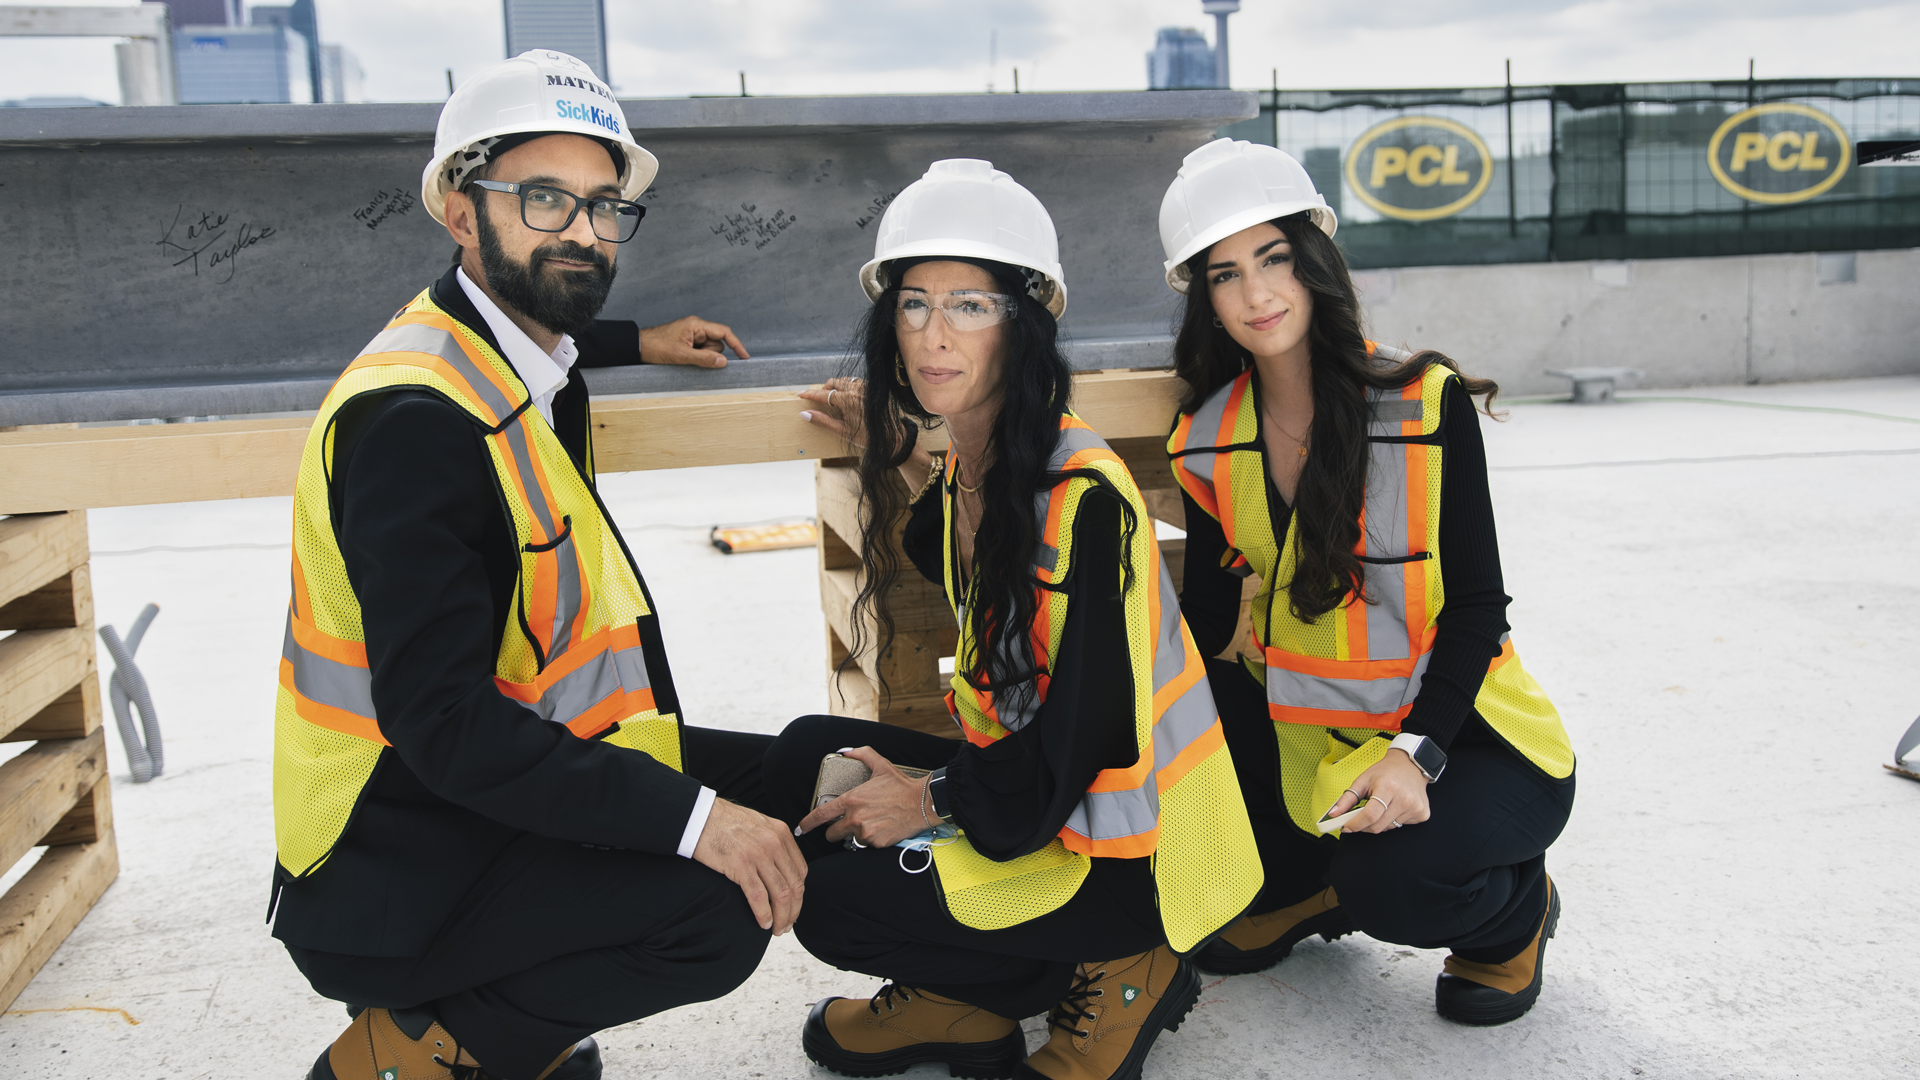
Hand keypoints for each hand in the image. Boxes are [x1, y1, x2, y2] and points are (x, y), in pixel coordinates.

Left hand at [639, 316, 748, 367]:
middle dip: (710, 354)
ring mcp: (692, 335)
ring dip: (702, 357)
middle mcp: (696, 328)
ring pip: (709, 350)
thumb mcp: (681, 355)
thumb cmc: (657, 346)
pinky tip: (684, 359)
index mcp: (697, 325)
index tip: (744, 357)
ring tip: (684, 358)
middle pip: (717, 343)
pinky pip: (701, 352)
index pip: (724, 333)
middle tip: (692, 358)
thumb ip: (704, 359)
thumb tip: (723, 362)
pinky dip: (697, 358)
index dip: (736, 344)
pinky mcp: (688, 342)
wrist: (638, 347)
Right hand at [691, 797, 807, 933]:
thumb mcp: (758, 826)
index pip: (800, 871)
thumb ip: (772, 843)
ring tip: (776, 928)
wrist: (700, 816)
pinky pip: (759, 897)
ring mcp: (759, 854)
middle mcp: (774, 843)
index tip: (793, 907)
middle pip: (794, 886)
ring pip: (780, 894)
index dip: (799, 894)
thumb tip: (779, 868)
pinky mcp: (741, 865)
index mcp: (781, 833)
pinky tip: (763, 923)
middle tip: (786, 924)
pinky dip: (763, 914)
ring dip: (781, 917)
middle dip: (793, 910)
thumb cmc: (724, 822)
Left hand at [796, 746, 933, 849]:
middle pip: (832, 833)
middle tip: (847, 824)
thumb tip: (846, 750)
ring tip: (872, 822)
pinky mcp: (876, 843)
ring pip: (851, 839)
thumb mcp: (880, 765)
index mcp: (851, 800)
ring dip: (857, 833)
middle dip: (836, 831)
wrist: (922, 803)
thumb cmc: (901, 786)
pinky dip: (872, 839)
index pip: (821, 815)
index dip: (807, 824)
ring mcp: (865, 832)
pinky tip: (882, 828)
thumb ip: (861, 755)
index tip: (801, 829)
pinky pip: (867, 845)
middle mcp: (855, 818)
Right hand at [797, 376, 869, 443]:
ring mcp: (866, 387)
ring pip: (844, 380)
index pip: (823, 394)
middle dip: (824, 389)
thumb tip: (805, 414)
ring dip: (836, 387)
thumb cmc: (867, 436)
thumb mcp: (842, 431)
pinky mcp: (872, 388)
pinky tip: (848, 399)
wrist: (892, 437)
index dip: (810, 394)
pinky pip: (856, 382)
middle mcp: (857, 390)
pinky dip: (848, 387)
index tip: (801, 394)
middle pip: (833, 382)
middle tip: (820, 400)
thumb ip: (822, 420)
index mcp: (848, 400)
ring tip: (835, 401)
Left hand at [1323, 749, 1432, 834]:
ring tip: (1381, 807)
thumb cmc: (1386, 772)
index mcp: (1388, 787)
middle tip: (1359, 818)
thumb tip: (1333, 814)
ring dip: (1379, 822)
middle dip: (1364, 826)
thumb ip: (1347, 799)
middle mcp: (1404, 798)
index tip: (1346, 827)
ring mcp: (1415, 807)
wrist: (1410, 766)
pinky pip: (1401, 826)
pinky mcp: (1422, 814)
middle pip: (1378, 826)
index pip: (1370, 815)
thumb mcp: (1363, 780)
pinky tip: (1394, 807)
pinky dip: (1392, 821)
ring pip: (1388, 828)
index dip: (1356, 824)